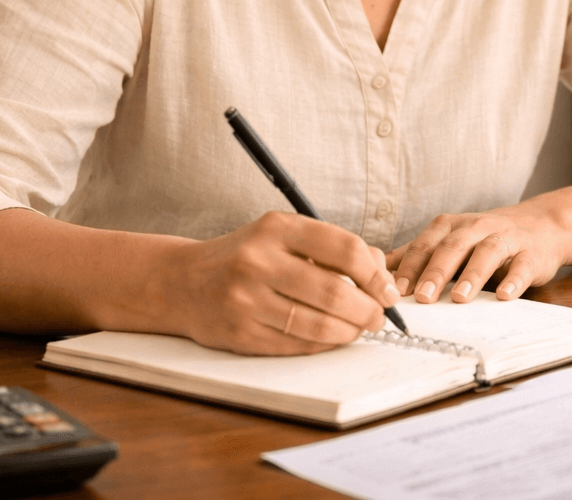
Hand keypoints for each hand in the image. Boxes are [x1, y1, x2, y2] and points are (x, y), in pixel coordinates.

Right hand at [172, 212, 399, 354]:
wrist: (183, 282)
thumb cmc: (243, 257)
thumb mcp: (282, 235)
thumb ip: (330, 247)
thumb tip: (380, 270)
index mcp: (276, 228)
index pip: (344, 249)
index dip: (375, 274)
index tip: (388, 290)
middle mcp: (259, 261)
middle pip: (335, 292)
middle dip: (368, 309)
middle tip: (378, 315)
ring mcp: (247, 299)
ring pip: (318, 324)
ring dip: (349, 331)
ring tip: (358, 328)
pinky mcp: (241, 333)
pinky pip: (297, 345)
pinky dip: (323, 344)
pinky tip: (331, 337)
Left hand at [386, 207, 570, 304]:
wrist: (541, 226)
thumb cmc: (485, 238)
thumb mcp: (449, 240)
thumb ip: (417, 255)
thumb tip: (375, 268)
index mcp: (451, 226)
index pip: (425, 245)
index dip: (409, 268)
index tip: (393, 291)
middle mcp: (477, 227)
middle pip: (453, 246)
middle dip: (436, 271)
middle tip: (422, 297)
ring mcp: (507, 237)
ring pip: (488, 251)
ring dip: (473, 274)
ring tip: (461, 298)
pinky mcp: (531, 253)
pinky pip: (523, 266)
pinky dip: (514, 280)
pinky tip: (504, 296)